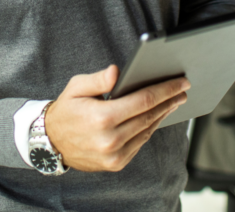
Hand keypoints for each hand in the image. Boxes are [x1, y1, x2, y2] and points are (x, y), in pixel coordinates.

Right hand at [45, 65, 188, 171]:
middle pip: (150, 116)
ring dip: (163, 114)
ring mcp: (114, 154)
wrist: (51, 142)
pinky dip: (150, 128)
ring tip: (174, 101)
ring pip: (147, 131)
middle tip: (183, 89)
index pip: (143, 100)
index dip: (165, 90)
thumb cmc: (66, 110)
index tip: (180, 82)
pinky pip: (139, 143)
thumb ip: (99, 79)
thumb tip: (117, 72)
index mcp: (102, 117)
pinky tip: (156, 117)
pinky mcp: (116, 163)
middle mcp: (110, 139)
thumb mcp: (77, 87)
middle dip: (169, 100)